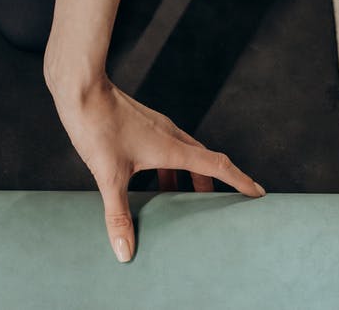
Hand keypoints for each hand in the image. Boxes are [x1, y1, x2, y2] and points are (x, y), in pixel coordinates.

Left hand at [45, 63, 263, 263]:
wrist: (80, 87)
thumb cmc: (97, 126)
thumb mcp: (109, 176)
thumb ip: (118, 214)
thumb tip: (125, 251)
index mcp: (173, 148)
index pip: (218, 165)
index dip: (240, 181)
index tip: (258, 193)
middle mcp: (170, 134)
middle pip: (203, 160)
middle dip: (213, 184)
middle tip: (217, 207)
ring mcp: (154, 125)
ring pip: (182, 152)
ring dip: (187, 174)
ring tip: (178, 198)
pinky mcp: (139, 122)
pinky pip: (164, 146)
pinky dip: (166, 165)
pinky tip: (144, 176)